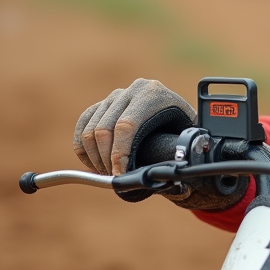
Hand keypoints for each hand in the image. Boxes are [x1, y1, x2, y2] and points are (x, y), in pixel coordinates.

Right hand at [73, 78, 195, 175]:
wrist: (175, 111)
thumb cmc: (183, 128)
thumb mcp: (187, 134)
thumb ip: (180, 149)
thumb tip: (170, 172)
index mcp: (153, 94)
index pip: (126, 126)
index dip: (119, 154)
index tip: (119, 175)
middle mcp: (132, 91)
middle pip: (104, 129)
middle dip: (106, 160)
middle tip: (114, 178)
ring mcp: (114, 96)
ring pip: (90, 131)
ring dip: (94, 158)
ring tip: (107, 172)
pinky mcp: (102, 104)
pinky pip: (82, 126)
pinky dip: (84, 149)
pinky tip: (94, 163)